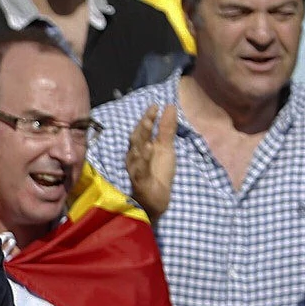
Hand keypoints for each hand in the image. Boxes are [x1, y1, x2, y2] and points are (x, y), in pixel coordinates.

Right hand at [123, 103, 175, 219]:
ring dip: (142, 138)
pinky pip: (141, 168)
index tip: (155, 105)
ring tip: (149, 124)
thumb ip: (167, 128)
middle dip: (144, 125)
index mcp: (140, 147)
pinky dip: (143, 158)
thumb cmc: (158, 172)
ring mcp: (136, 168)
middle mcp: (135, 156)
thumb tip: (170, 106)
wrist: (155, 200)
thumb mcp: (166, 148)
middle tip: (151, 112)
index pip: (142, 129)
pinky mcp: (140, 180)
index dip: (147, 117)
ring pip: (137, 151)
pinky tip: (148, 148)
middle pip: (137, 138)